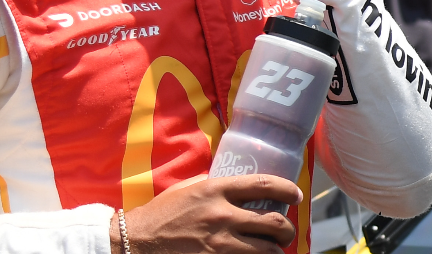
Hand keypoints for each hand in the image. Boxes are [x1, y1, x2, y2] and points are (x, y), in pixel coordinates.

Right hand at [113, 174, 300, 253]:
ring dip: (275, 251)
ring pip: (266, 250)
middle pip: (273, 222)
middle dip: (287, 229)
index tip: (296, 195)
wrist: (136, 242)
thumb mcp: (188, 189)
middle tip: (286, 231)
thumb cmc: (160, 214)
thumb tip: (235, 185)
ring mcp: (220, 244)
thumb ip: (212, 185)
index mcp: (216, 190)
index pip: (264, 184)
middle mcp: (222, 216)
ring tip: (273, 250)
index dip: (287, 189)